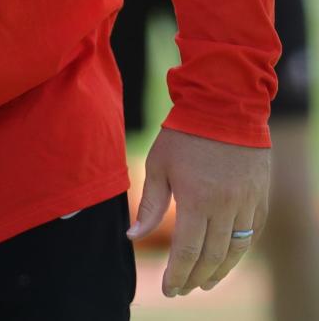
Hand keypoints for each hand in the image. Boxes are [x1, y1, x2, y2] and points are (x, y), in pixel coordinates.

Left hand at [127, 127, 269, 296]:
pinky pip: (251, 234)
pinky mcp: (260, 198)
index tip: (168, 288)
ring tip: (203, 282)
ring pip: (235, 251)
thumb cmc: (184, 133)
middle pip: (211, 257)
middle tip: (181, 289)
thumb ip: (150, 203)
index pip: (187, 252)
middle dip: (194, 279)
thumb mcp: (158, 164)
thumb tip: (134, 236)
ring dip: (218, 272)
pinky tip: (226, 258)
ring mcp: (246, 203)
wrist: (224, 105)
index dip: (177, 275)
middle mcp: (225, 207)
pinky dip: (238, 251)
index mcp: (196, 200)